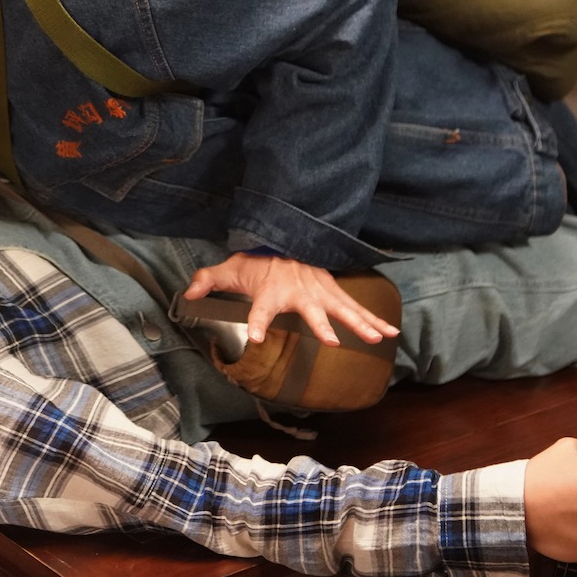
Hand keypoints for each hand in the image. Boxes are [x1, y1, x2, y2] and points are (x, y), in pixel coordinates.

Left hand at [179, 252, 398, 345]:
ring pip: (343, 309)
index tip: (258, 338)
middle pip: (313, 311)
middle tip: (333, 340)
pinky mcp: (332, 290)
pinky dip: (375, 318)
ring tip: (378, 338)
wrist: (281, 236)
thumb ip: (207, 282)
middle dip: (322, 325)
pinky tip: (391, 332)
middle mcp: (298, 293)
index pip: (261, 310)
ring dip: (361, 323)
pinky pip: (356, 306)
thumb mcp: (229, 269)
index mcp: (270, 292)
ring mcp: (319, 291)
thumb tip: (186, 295)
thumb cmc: (255, 259)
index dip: (259, 323)